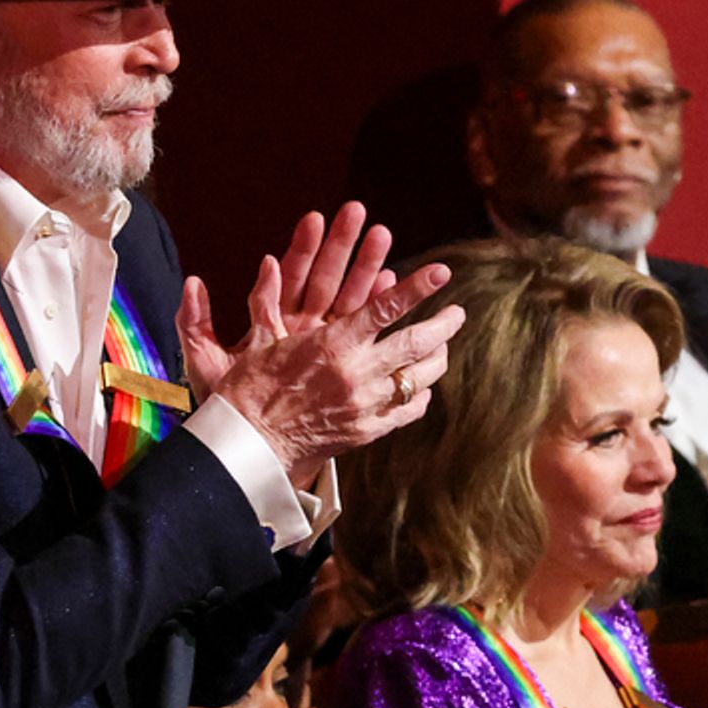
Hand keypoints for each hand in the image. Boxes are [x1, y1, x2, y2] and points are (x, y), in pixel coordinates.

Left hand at [179, 203, 397, 400]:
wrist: (254, 440)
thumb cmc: (229, 402)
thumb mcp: (205, 362)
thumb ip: (195, 323)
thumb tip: (192, 283)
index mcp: (271, 323)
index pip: (289, 276)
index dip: (301, 247)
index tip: (314, 218)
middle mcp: (301, 328)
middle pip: (325, 279)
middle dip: (342, 246)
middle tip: (357, 211)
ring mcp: (325, 345)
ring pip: (349, 300)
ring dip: (366, 267)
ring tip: (382, 235)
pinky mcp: (342, 363)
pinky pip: (364, 332)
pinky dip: (377, 308)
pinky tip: (393, 283)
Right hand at [188, 251, 460, 489]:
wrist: (250, 446)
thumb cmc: (249, 391)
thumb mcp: (260, 342)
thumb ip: (271, 302)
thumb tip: (270, 261)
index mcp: (332, 343)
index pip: (385, 308)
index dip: (417, 288)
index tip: (442, 272)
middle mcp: (356, 372)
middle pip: (415, 343)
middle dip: (444, 324)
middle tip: (458, 312)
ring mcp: (366, 404)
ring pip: (418, 378)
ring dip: (437, 359)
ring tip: (444, 347)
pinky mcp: (367, 431)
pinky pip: (407, 411)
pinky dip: (420, 396)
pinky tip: (421, 388)